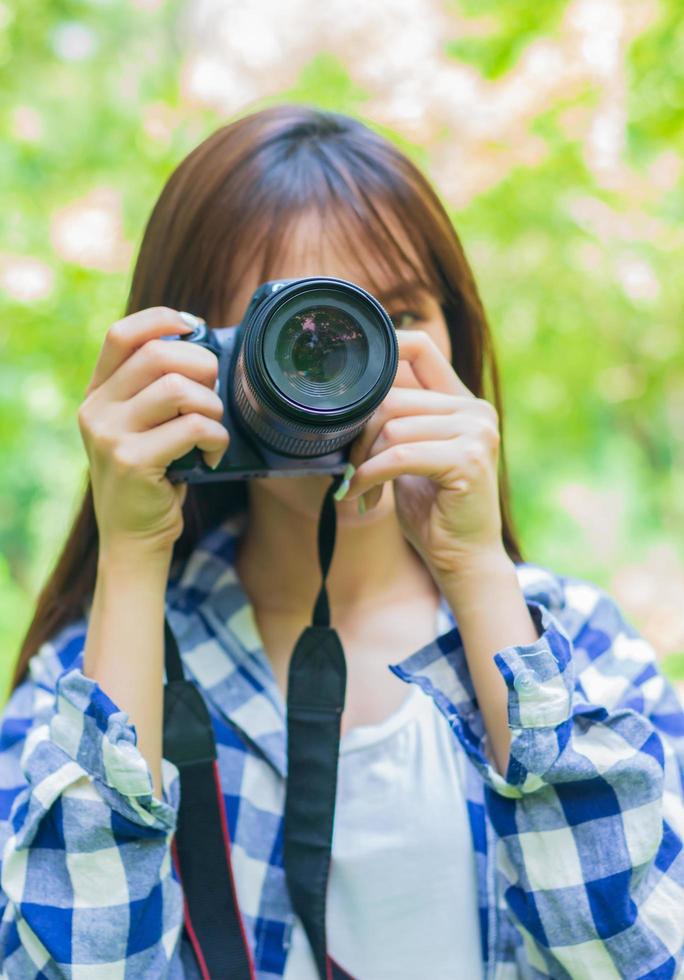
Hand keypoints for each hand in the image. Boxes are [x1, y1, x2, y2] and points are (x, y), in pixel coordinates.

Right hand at [78, 307, 229, 559]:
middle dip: (202, 366)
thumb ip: (156, 391)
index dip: (162, 320)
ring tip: (213, 431)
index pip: (122, 334)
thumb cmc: (152, 477)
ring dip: (212, 407)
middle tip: (214, 395)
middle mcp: (97, 409)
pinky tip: (211, 457)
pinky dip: (216, 438)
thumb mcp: (142, 428)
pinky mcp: (132, 461)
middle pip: (158, 355)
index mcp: (98, 393)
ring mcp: (110, 435)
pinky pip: (192, 427)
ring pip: (178, 389)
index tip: (194, 328)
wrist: (133, 537)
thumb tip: (205, 349)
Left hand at [345, 329, 504, 578]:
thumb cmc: (432, 510)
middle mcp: (475, 410)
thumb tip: (347, 397)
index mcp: (462, 402)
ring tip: (357, 485)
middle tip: (348, 466)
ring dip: (363, 460)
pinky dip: (370, 475)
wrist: (463, 559)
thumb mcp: (410, 456)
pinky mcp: (468, 459)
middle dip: (359, 433)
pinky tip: (360, 494)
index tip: (346, 379)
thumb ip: (396, 422)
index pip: (419, 348)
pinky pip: (399, 456)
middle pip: (392, 396)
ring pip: (392, 427)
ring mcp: (476, 432)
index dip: (383, 349)